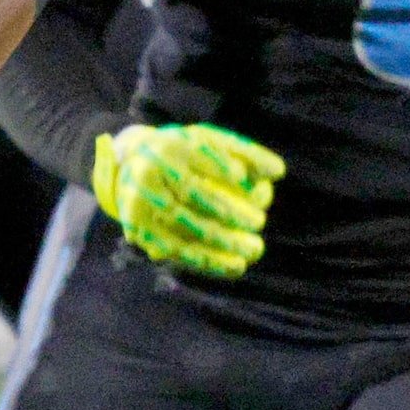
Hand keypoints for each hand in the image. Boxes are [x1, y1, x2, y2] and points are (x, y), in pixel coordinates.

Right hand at [93, 123, 284, 278]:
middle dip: (231, 213)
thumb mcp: (209, 142)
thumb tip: (278, 171)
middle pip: (194, 195)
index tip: (250, 185)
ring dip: (225, 243)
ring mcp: (141, 205)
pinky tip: (235, 267)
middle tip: (259, 222)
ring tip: (255, 249)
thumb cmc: (185, 155)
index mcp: (168, 146)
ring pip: (187, 227)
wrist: (131, 167)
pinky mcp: (140, 230)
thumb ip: (245, 153)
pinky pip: (178, 250)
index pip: (199, 156)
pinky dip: (209, 262)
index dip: (222, 169)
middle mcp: (149, 173)